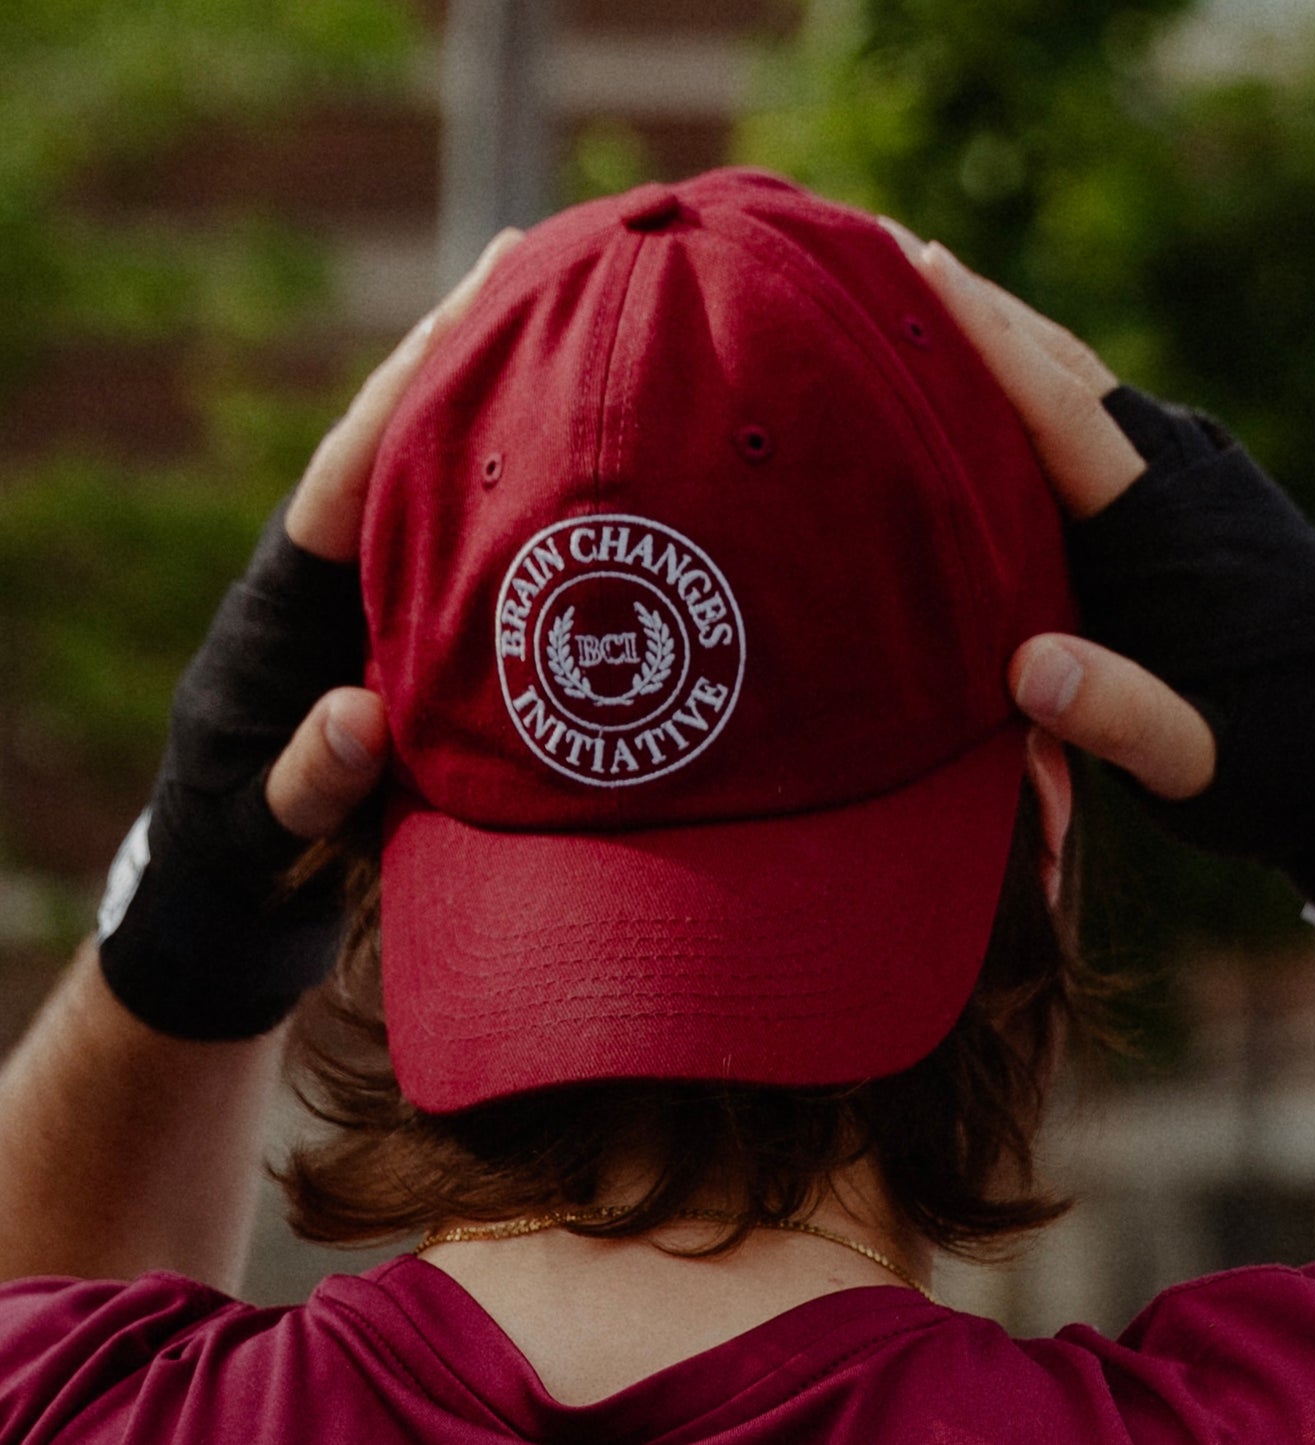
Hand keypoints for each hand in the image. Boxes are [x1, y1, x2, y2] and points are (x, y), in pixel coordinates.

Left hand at [97, 228, 524, 1037]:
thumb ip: (303, 784)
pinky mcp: (406, 644)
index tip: (471, 301)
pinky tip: (570, 463)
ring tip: (561, 322)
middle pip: (394, 451)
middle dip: (455, 357)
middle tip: (529, 258)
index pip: (346, 481)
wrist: (229, 909)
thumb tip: (362, 716)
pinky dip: (512, 499)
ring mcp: (369, 611)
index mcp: (279, 613)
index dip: (405, 392)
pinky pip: (466, 554)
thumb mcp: (256, 840)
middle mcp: (327, 590)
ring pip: (435, 491)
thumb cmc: (231, 872)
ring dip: (490, 409)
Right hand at [889, 221, 1314, 919]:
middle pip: (1061, 371)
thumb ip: (1125, 715)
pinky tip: (976, 387)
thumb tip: (1024, 668)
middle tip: (883, 248)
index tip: (918, 271)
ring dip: (995, 336)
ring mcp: (1174, 488)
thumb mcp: (1203, 759)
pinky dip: (1020, 388)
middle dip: (975, 310)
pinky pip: (1079, 428)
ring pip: (1072, 388)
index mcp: (1168, 526)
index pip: (1062, 415)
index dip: (987, 345)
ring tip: (911, 292)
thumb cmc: (1280, 754)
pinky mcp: (1167, 509)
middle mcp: (1171, 483)